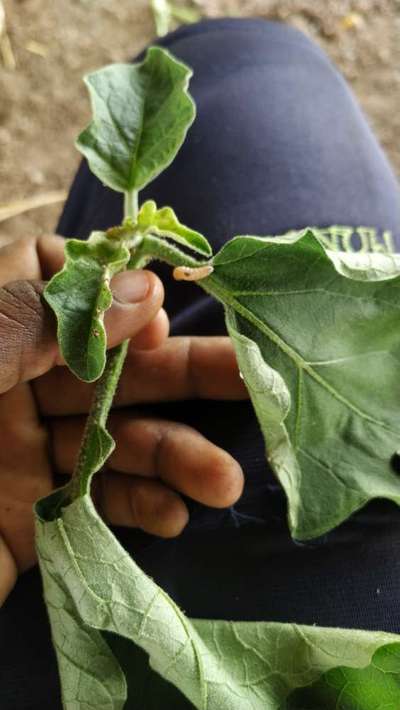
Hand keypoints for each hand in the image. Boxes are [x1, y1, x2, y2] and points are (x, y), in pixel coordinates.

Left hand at [0, 234, 246, 605]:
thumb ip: (38, 321)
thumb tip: (140, 287)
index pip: (65, 291)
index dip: (118, 295)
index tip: (162, 310)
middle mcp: (12, 385)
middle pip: (112, 368)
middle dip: (182, 376)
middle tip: (252, 380)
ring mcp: (26, 452)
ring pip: (117, 442)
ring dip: (175, 458)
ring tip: (223, 480)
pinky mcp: (36, 516)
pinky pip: (101, 504)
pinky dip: (140, 508)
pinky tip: (175, 514)